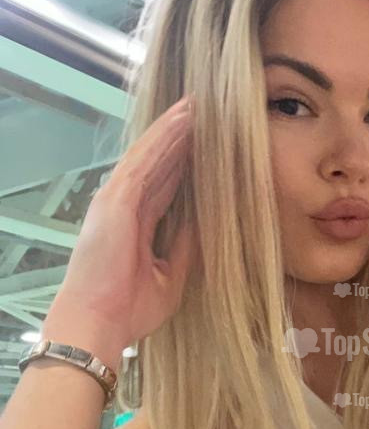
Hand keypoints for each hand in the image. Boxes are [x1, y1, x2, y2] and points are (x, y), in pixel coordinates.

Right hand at [49, 97, 195, 350]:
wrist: (99, 323)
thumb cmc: (129, 309)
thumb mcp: (171, 276)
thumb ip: (187, 247)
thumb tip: (209, 223)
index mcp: (136, 225)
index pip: (165, 185)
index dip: (185, 164)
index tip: (209, 146)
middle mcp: (124, 206)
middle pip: (159, 164)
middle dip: (181, 139)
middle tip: (207, 113)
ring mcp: (117, 199)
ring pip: (152, 153)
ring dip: (175, 128)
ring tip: (198, 104)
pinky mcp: (116, 199)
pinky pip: (145, 160)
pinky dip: (165, 137)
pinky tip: (184, 118)